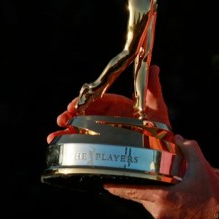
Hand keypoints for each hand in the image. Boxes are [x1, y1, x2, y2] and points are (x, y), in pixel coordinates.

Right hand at [47, 65, 170, 143]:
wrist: (164, 151)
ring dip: (65, 132)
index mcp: (119, 106)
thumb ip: (152, 88)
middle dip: (70, 116)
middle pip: (85, 115)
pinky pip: (83, 145)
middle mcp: (109, 118)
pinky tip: (57, 148)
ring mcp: (105, 133)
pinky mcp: (102, 148)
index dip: (85, 101)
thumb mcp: (157, 108)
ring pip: (80, 130)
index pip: (99, 100)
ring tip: (53, 137)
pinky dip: (69, 146)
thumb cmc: (160, 128)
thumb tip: (153, 67)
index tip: (72, 104)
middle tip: (61, 119)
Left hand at [104, 134, 218, 218]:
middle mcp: (159, 213)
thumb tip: (178, 138)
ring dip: (157, 198)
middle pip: (142, 198)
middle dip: (144, 187)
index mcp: (162, 198)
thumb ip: (188, 149)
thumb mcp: (202, 167)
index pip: (131, 191)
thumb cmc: (212, 195)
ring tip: (174, 190)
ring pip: (152, 207)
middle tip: (146, 178)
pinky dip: (165, 208)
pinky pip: (161, 216)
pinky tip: (181, 202)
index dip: (116, 187)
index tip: (103, 183)